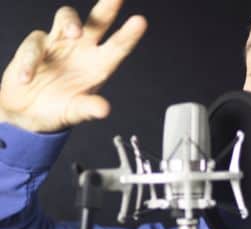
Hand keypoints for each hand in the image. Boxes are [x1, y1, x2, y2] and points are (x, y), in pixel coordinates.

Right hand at [0, 0, 146, 132]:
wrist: (27, 113)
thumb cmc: (58, 109)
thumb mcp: (74, 112)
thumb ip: (87, 109)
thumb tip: (104, 109)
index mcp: (99, 65)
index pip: (118, 46)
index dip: (129, 34)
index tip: (140, 21)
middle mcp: (82, 50)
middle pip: (97, 21)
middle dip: (108, 7)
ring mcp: (59, 44)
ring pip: (66, 19)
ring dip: (71, 22)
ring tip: (74, 33)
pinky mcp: (36, 46)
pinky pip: (35, 45)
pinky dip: (31, 61)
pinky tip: (27, 78)